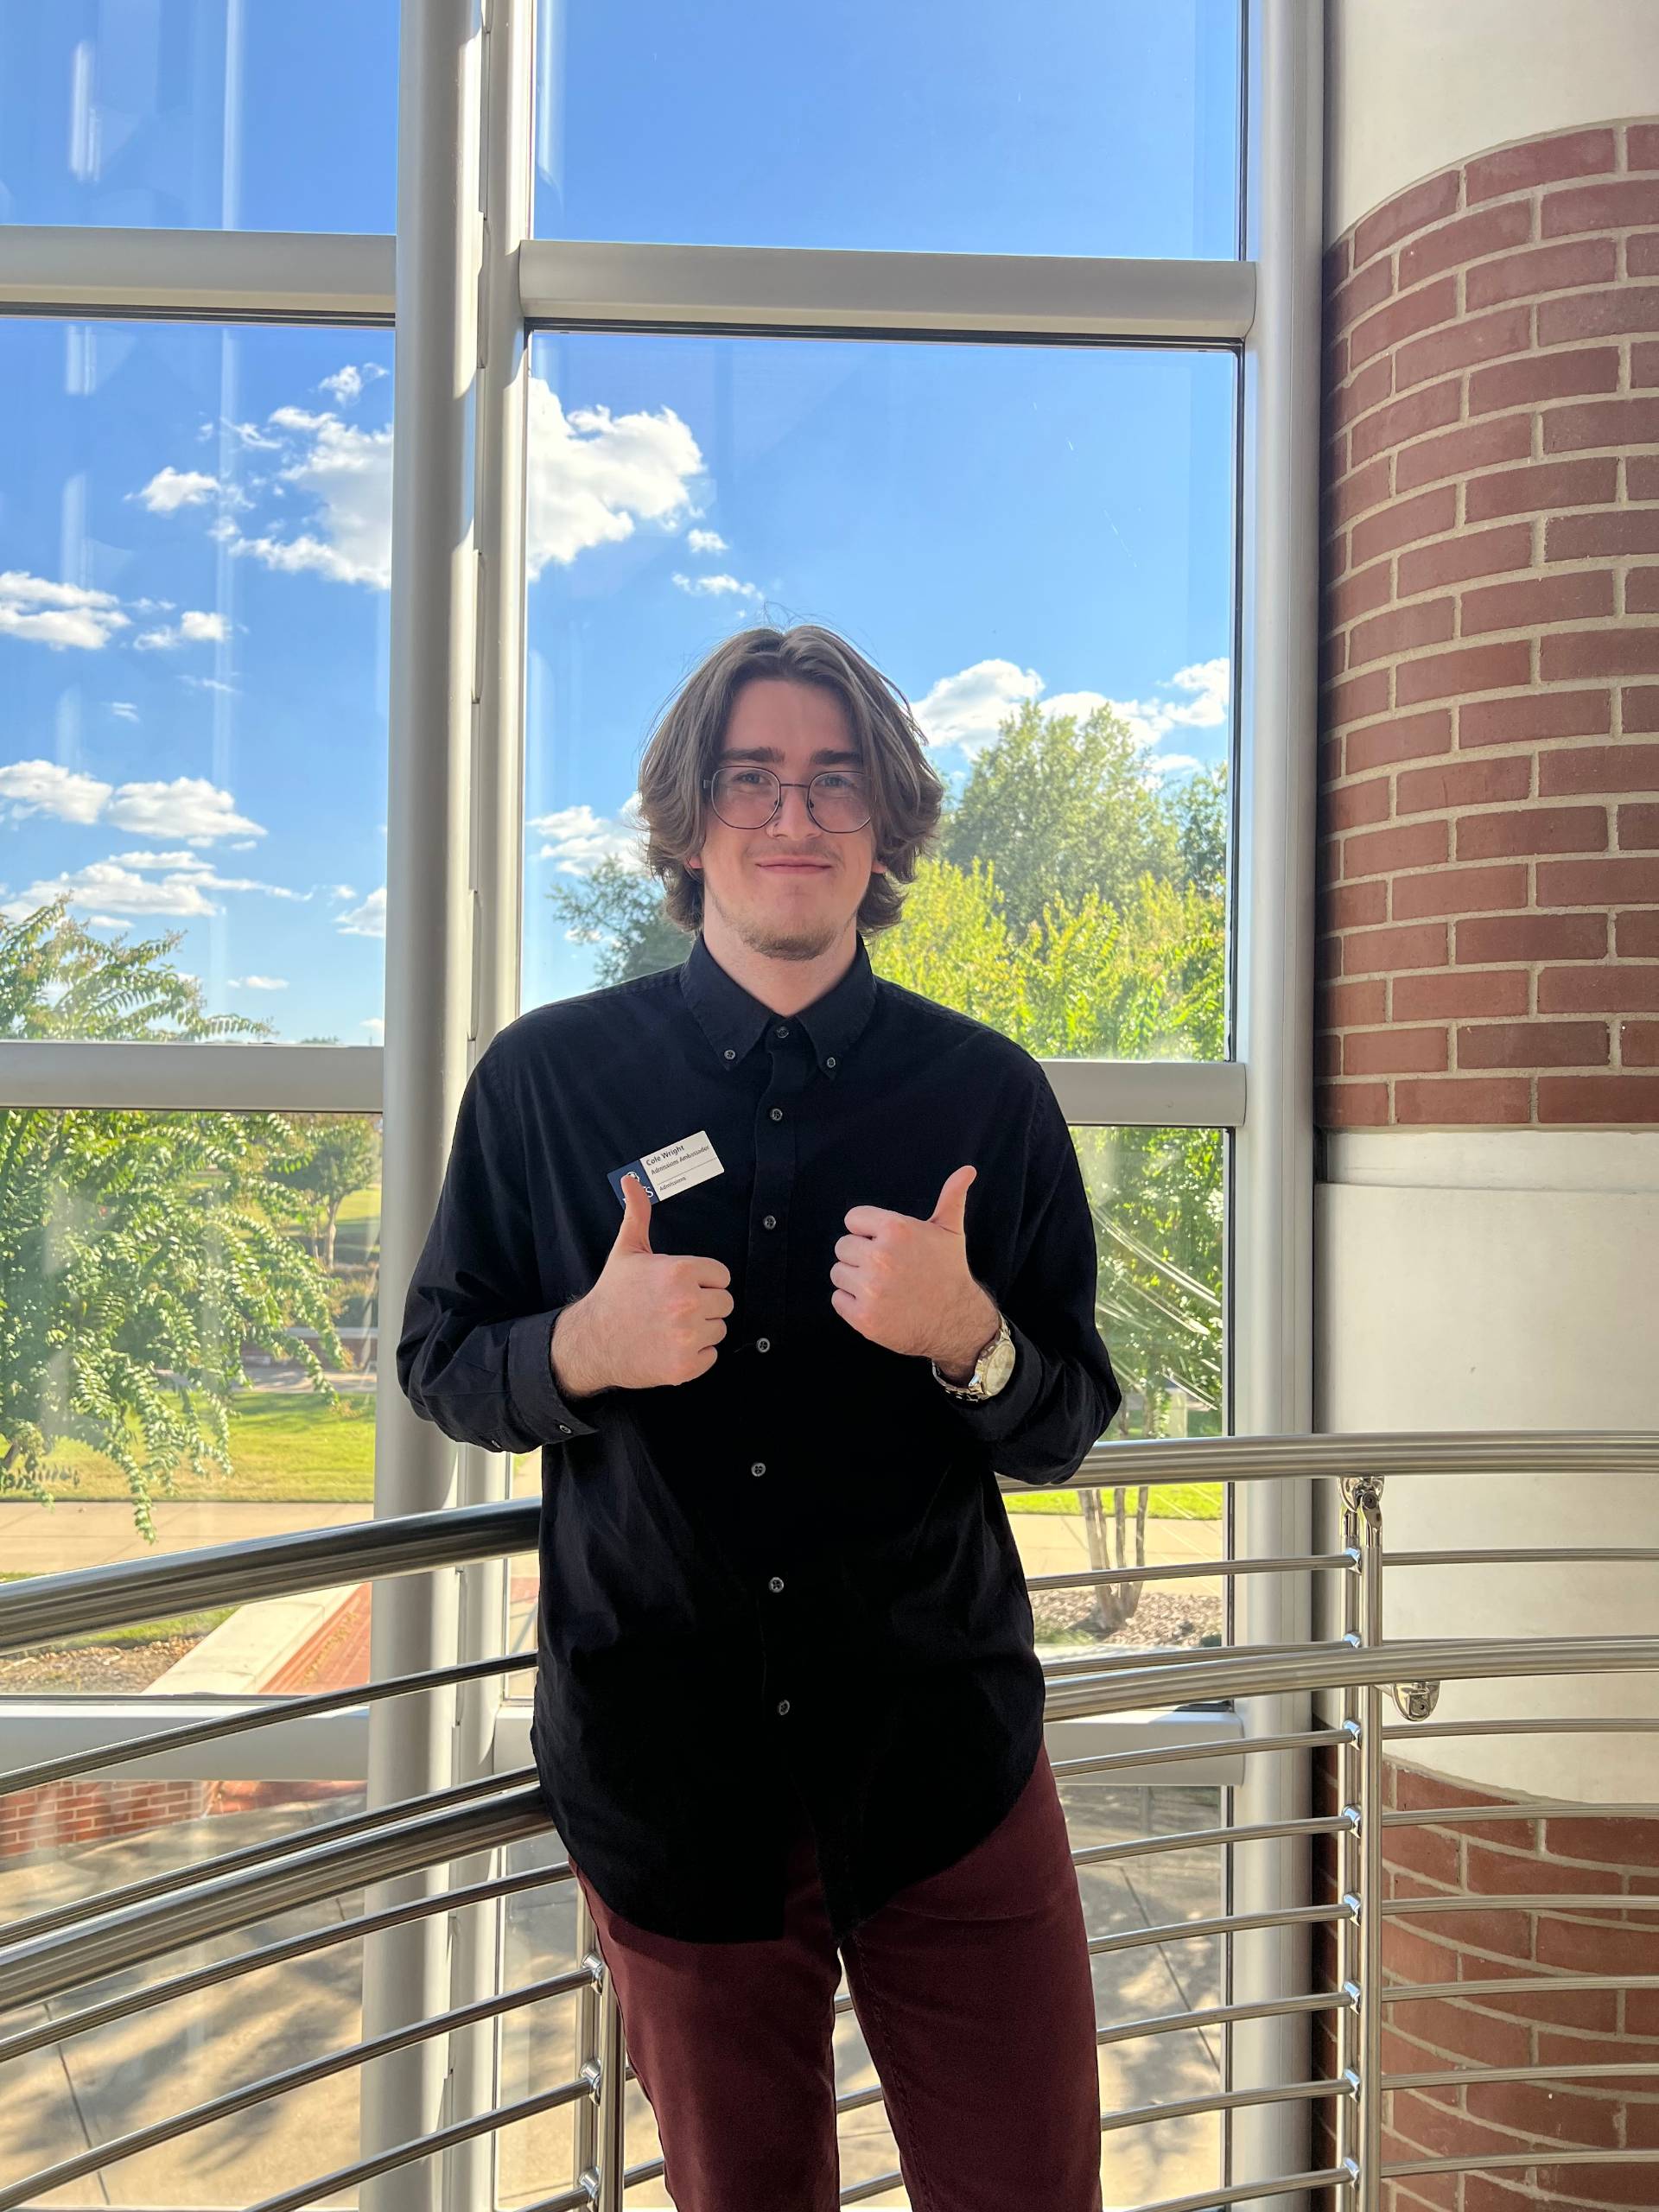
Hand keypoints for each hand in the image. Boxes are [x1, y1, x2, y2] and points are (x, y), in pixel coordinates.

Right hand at [552, 1173, 732, 1392]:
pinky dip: (695, 1356)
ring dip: (700, 1330)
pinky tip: (670, 1346)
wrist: (591, 1341)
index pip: (722, 1276)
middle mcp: (687, 1303)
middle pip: (725, 1303)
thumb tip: (632, 1180)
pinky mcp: (685, 1366)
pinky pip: (711, 1356)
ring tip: (670, 1326)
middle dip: (704, 1305)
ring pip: (719, 1329)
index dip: (703, 1280)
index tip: (679, 1286)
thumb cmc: (614, 1294)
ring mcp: (687, 1337)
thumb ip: (638, 1214)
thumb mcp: (627, 1250)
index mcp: (680, 1271)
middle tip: (674, 1308)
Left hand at [829, 1164, 998, 1368]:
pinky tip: (877, 1304)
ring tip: (882, 1286)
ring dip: (855, 1280)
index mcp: (896, 1229)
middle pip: (842, 1246)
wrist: (956, 1320)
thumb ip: (951, 1197)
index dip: (868, 1232)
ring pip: (838, 1273)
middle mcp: (880, 1257)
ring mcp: (870, 1289)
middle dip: (860, 1256)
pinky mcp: (863, 1317)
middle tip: (886, 1268)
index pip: (853, 1219)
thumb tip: (968, 1169)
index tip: (886, 1244)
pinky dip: (852, 1304)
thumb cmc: (949, 1271)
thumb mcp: (950, 1231)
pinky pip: (837, 1299)